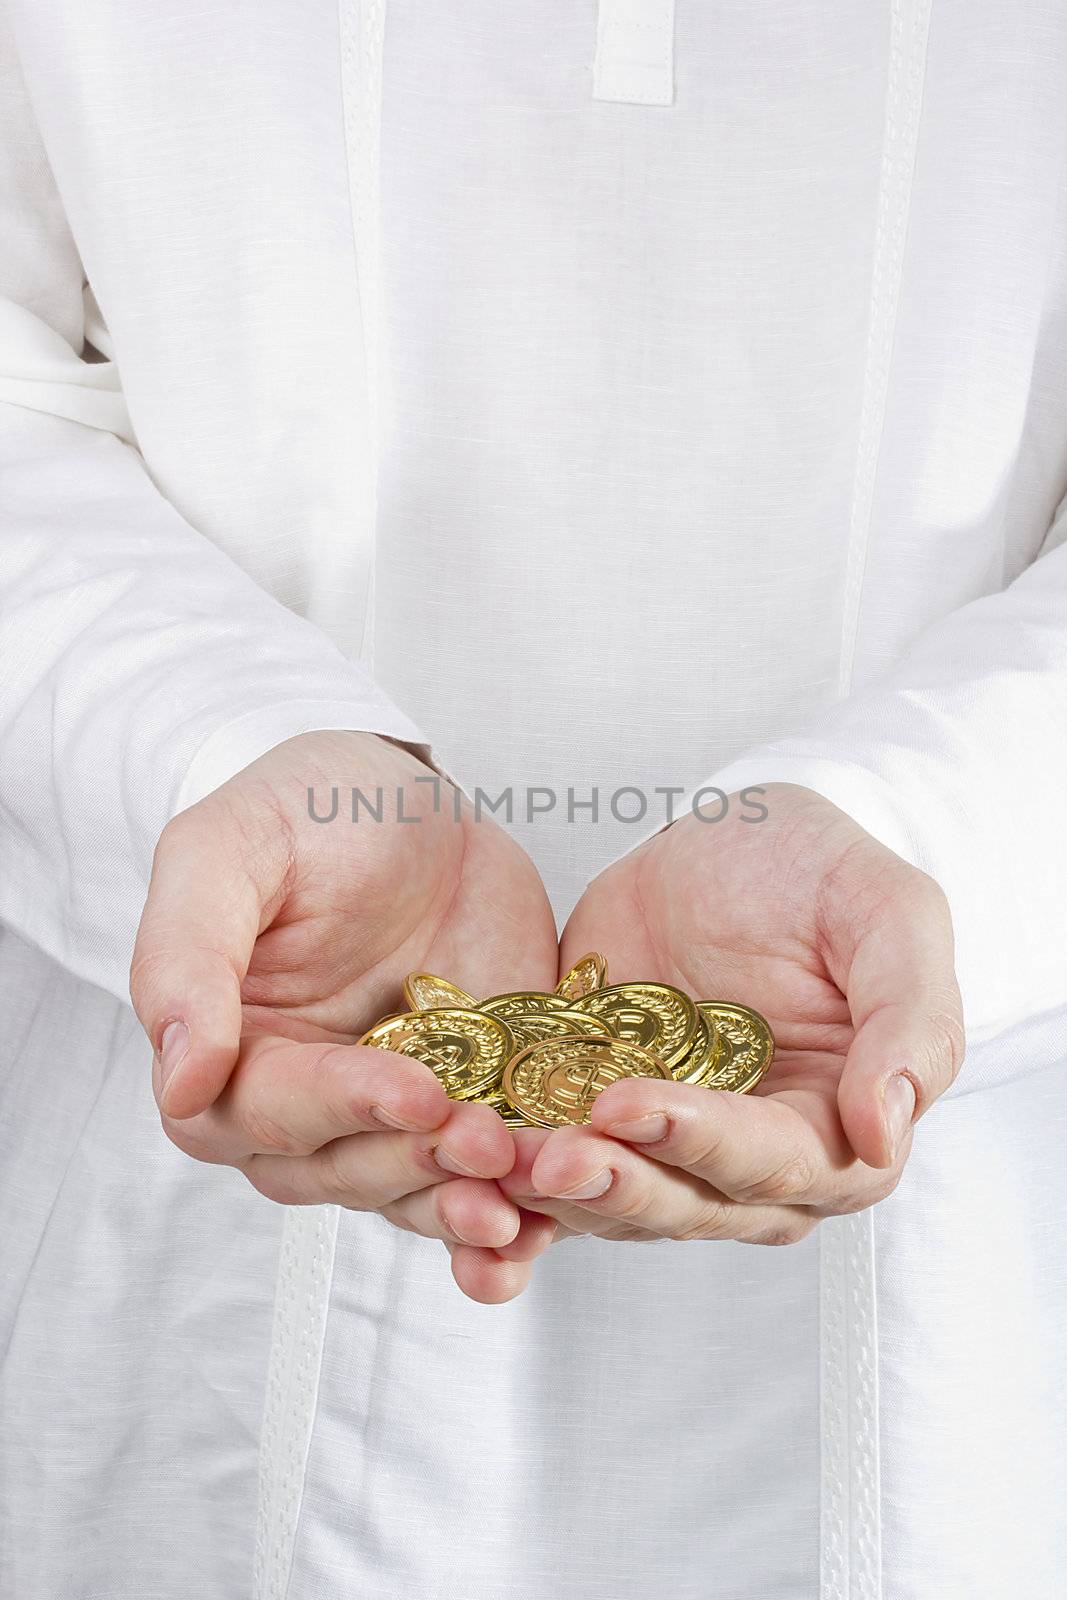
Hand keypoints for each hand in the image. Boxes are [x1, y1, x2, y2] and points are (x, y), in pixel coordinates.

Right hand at [131, 730, 558, 1301]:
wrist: (414, 800)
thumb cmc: (305, 810)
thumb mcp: (227, 849)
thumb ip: (185, 955)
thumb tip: (180, 1080)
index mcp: (233, 1051)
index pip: (266, 1110)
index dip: (340, 1108)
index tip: (415, 1090)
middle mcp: (307, 1102)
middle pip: (342, 1171)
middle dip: (415, 1162)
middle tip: (485, 1140)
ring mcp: (393, 1113)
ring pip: (414, 1192)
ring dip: (467, 1205)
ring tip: (525, 1192)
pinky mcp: (471, 1108)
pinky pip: (485, 1180)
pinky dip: (518, 1213)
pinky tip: (550, 1223)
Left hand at [500, 784, 963, 1244]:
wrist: (731, 838)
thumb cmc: (822, 871)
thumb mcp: (890, 916)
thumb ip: (910, 1023)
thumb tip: (885, 1132)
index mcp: (833, 1130)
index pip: (770, 1162)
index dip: (700, 1139)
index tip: (630, 1103)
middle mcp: (744, 1162)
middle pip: (680, 1202)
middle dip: (612, 1183)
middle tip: (544, 1158)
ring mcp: (660, 1146)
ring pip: (605, 1200)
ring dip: (546, 1193)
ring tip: (485, 1162)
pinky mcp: (588, 1118)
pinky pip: (544, 1168)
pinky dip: (499, 1184)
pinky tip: (455, 1175)